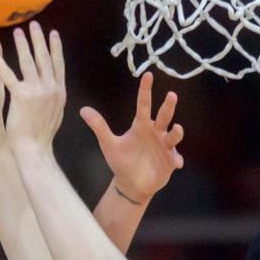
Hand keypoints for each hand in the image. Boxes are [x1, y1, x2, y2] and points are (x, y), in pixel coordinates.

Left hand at [0, 22, 65, 150]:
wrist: (34, 150)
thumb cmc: (40, 136)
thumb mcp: (54, 114)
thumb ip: (53, 98)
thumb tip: (54, 88)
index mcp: (59, 92)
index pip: (58, 64)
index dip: (55, 47)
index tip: (52, 33)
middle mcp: (51, 89)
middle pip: (44, 58)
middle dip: (38, 40)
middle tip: (33, 24)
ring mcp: (37, 92)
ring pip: (29, 63)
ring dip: (22, 45)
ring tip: (16, 31)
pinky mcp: (22, 98)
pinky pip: (9, 77)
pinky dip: (0, 64)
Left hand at [83, 73, 183, 203]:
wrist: (131, 184)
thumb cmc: (121, 161)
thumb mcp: (109, 144)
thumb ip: (99, 127)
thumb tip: (83, 109)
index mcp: (141, 126)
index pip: (144, 105)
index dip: (145, 90)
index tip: (148, 75)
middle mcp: (155, 132)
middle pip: (164, 116)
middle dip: (168, 106)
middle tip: (171, 95)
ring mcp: (164, 146)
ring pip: (173, 136)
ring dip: (176, 132)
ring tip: (176, 129)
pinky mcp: (170, 161)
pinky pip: (175, 158)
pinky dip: (176, 159)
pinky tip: (177, 163)